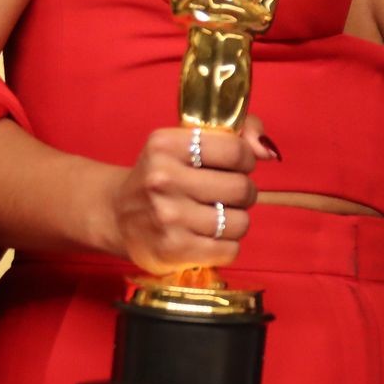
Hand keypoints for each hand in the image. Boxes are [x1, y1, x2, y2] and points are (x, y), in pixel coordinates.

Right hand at [104, 119, 275, 274]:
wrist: (116, 215)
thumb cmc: (163, 174)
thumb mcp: (187, 141)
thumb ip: (237, 134)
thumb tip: (268, 151)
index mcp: (166, 145)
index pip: (236, 150)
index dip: (245, 160)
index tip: (235, 166)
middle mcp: (163, 179)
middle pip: (241, 188)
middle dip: (243, 192)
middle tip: (226, 195)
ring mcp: (167, 217)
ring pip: (239, 222)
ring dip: (235, 221)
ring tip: (216, 217)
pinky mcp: (172, 250)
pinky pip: (229, 250)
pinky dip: (226, 246)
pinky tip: (208, 238)